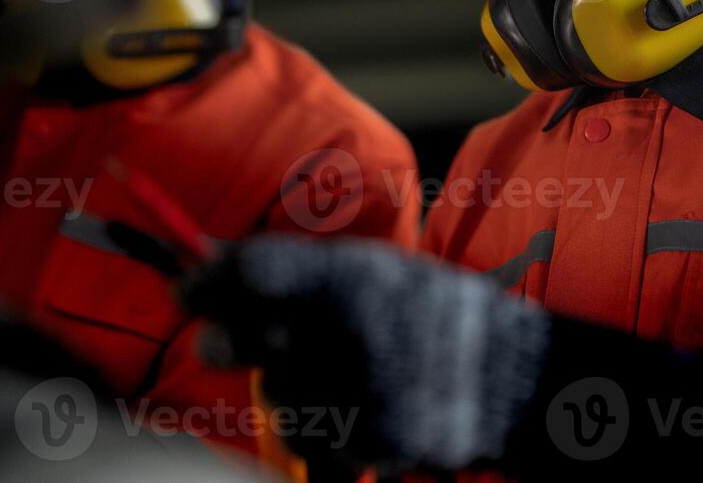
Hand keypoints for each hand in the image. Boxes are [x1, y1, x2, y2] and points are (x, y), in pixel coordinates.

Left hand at [179, 235, 550, 471]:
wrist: (514, 379)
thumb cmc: (438, 312)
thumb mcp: (380, 270)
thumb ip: (304, 268)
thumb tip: (218, 257)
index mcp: (353, 276)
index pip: (252, 271)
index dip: (208, 278)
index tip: (188, 284)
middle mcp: (347, 333)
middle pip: (236, 336)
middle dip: (221, 335)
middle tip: (216, 335)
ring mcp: (355, 394)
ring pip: (269, 390)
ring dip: (280, 379)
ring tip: (321, 367)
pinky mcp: (365, 445)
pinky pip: (305, 436)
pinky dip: (314, 422)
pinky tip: (344, 403)